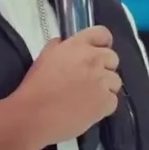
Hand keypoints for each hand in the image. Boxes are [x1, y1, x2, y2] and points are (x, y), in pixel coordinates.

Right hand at [15, 25, 121, 147]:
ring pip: (115, 81)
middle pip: (113, 58)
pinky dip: (104, 107)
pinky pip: (113, 101)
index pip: (102, 34)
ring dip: (105, 88)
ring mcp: (102, 80)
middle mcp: (93, 59)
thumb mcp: (43, 58)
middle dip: (105, 68)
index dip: (103, 43)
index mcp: (77, 46)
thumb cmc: (34, 88)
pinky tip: (88, 110)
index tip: (98, 52)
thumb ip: (58, 47)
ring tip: (88, 98)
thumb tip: (63, 43)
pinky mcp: (106, 101)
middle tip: (89, 80)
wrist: (33, 116)